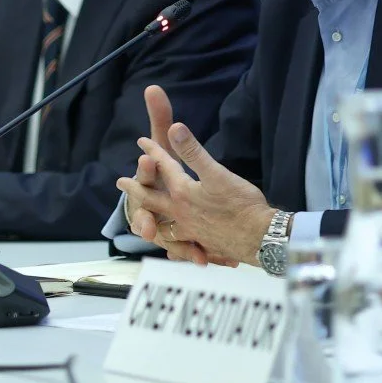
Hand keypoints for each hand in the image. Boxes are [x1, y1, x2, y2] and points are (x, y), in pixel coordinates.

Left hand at [117, 122, 273, 266]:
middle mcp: (181, 214)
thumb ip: (193, 151)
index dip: (153, 151)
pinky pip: (184, 247)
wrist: (259, 237)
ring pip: (164, 229)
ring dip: (152, 223)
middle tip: (122, 182)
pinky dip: (178, 250)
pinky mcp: (203, 245)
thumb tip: (174, 128)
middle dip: (136, 189)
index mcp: (182, 193)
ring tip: (145, 224)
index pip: (164, 167)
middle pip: (152, 200)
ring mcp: (191, 232)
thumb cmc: (240, 203)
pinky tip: (177, 254)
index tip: (141, 141)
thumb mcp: (216, 173)